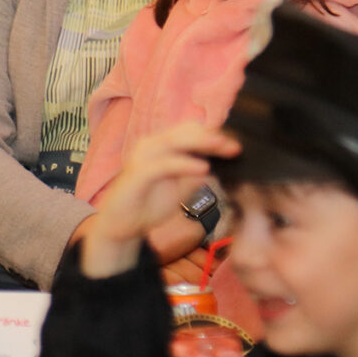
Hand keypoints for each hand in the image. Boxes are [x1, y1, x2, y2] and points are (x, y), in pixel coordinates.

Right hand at [81, 130, 235, 277]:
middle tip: (235, 146)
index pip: (190, 131)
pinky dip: (185, 164)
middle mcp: (152, 145)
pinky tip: (204, 169)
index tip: (235, 145)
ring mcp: (143, 156)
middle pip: (186, 131)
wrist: (122, 225)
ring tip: (223, 150)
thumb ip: (195, 175)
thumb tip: (216, 164)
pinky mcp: (138, 172)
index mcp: (162, 146)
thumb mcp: (180, 189)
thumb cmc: (149, 204)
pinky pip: (165, 164)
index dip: (214, 135)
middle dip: (213, 137)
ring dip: (202, 144)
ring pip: (175, 141)